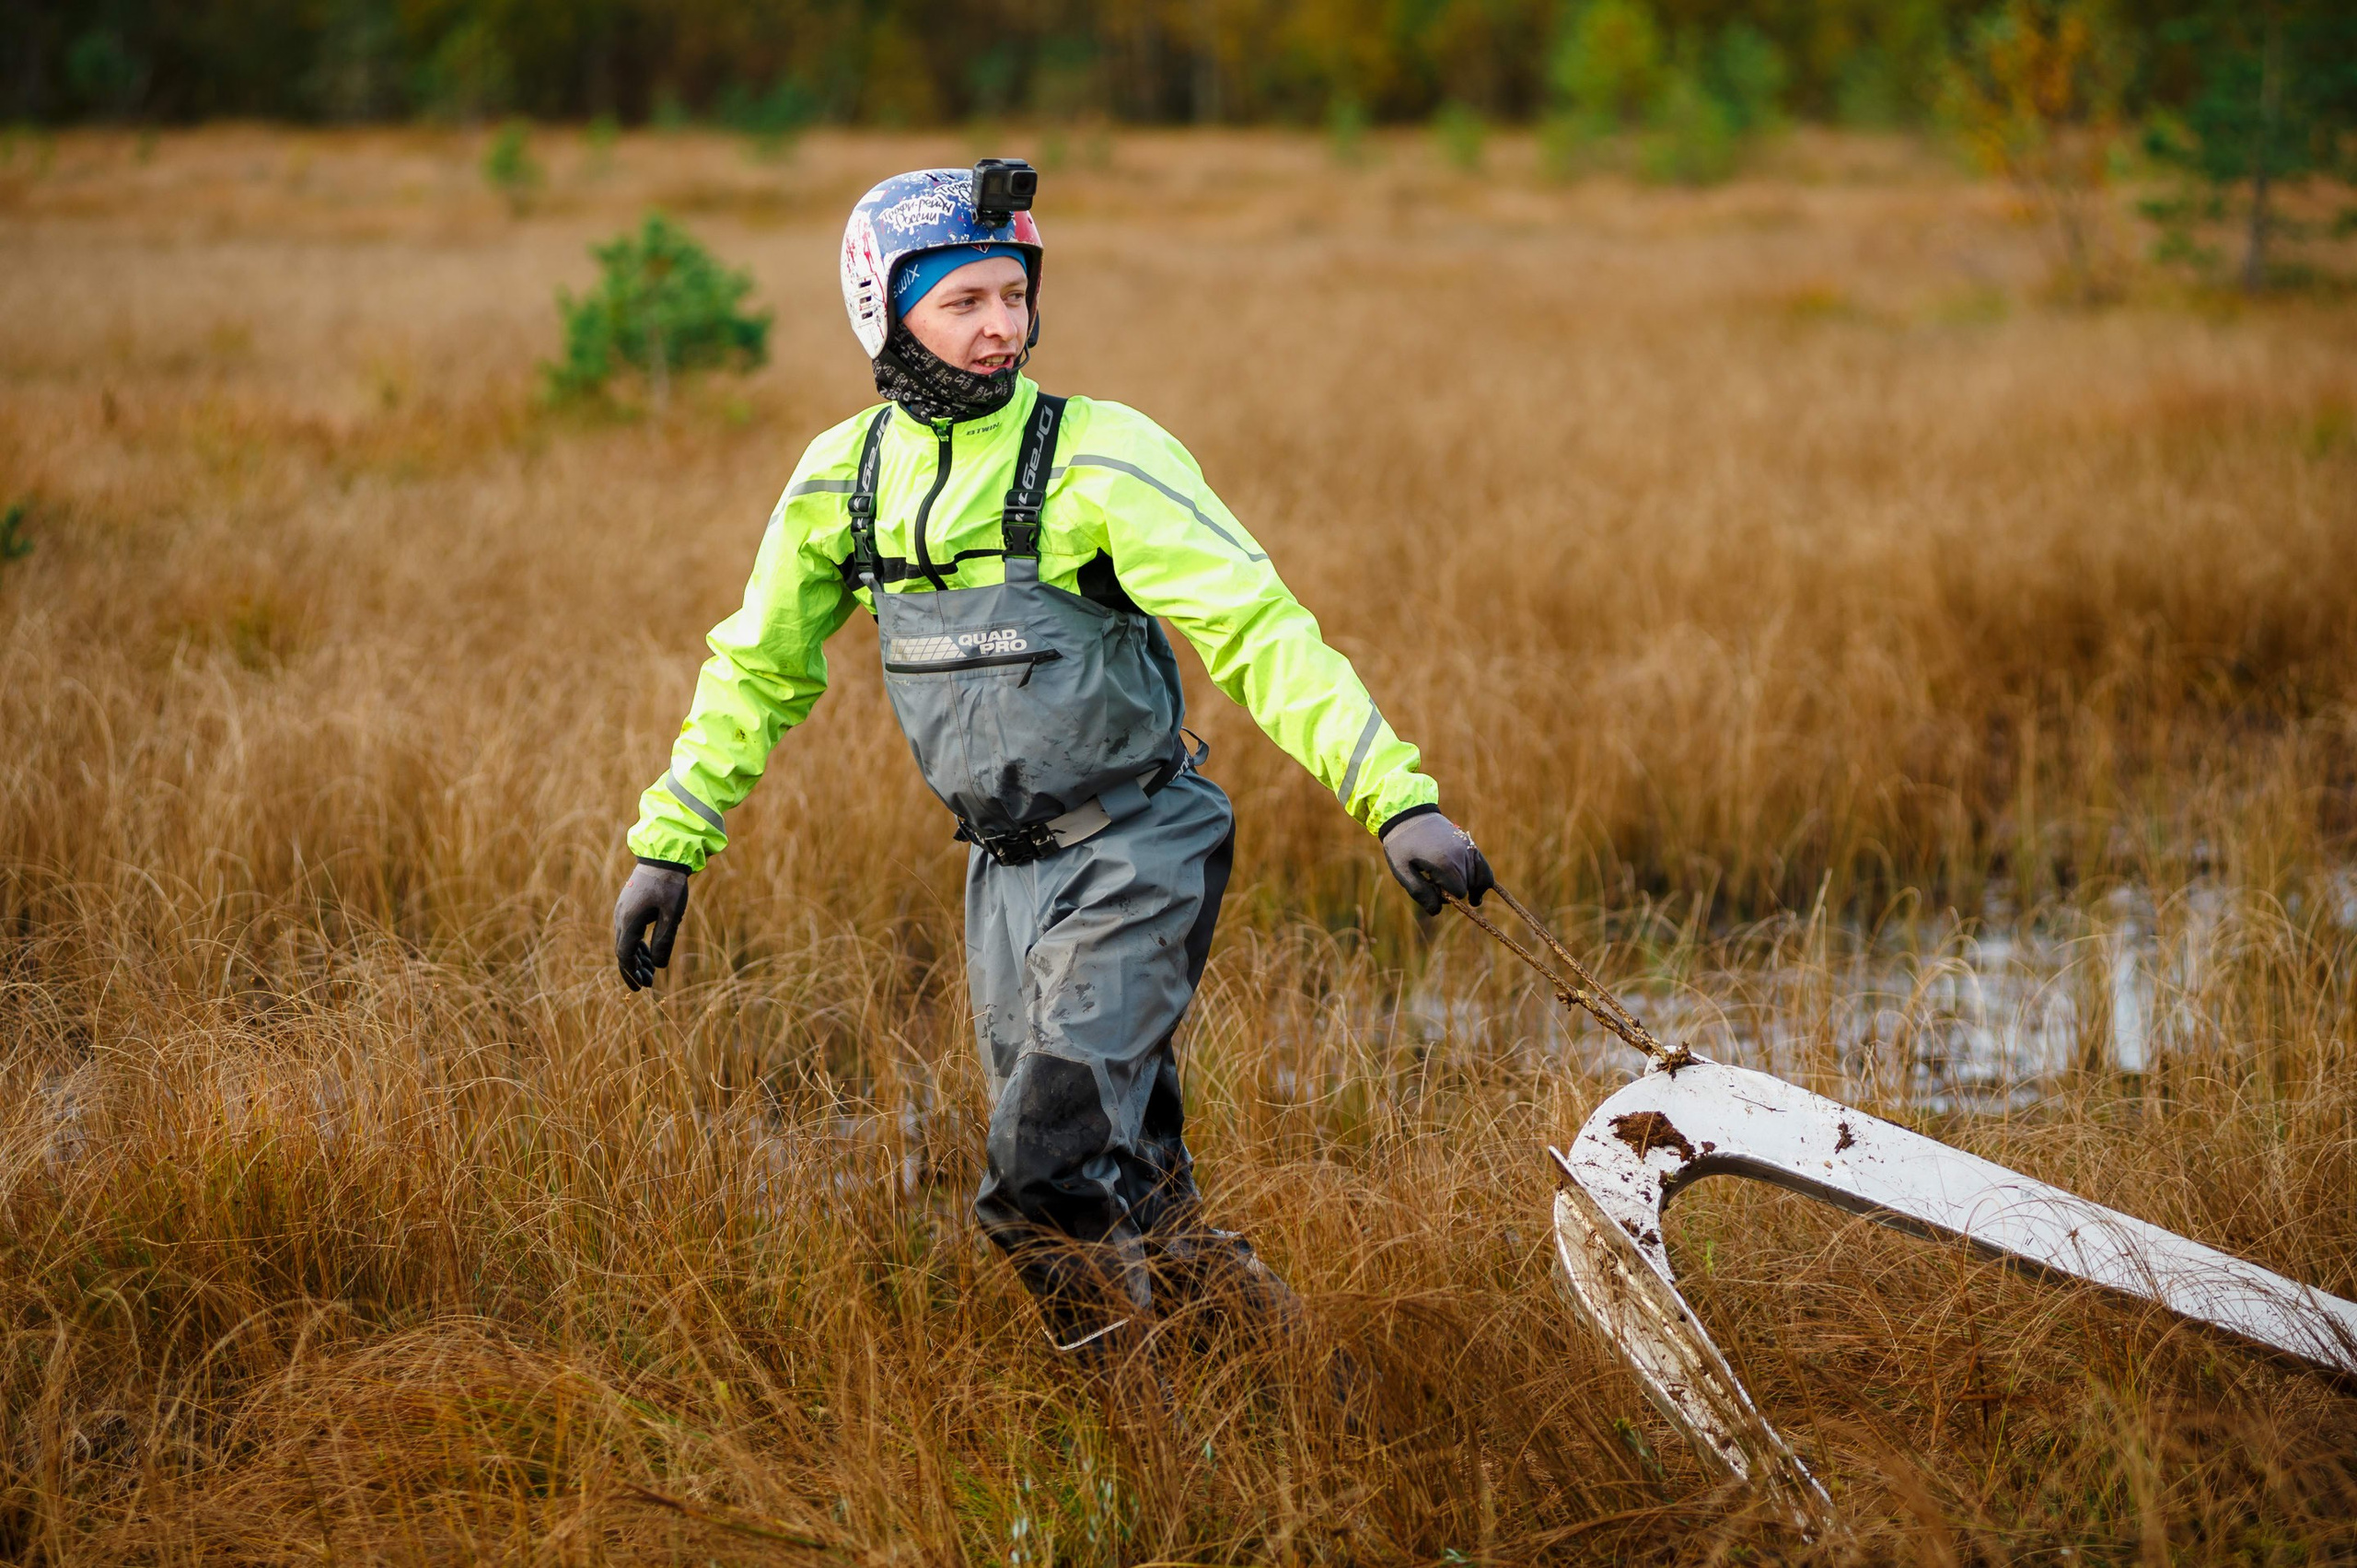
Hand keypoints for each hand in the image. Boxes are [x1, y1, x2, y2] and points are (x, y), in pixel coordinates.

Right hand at [613, 859, 690, 990]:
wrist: (663, 855)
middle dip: (634, 969)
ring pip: (626, 941)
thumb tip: (658, 965)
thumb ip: (664, 940)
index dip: (632, 973)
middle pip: (622, 951)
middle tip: (649, 984)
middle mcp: (621, 917)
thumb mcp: (671, 914)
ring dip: (638, 958)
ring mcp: (623, 910)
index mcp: (629, 921)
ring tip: (652, 971)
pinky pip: (629, 930)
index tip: (641, 987)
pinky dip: (637, 944)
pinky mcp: (629, 905)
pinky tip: (649, 952)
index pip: (625, 955)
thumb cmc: (670, 884)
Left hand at [1379, 808, 1493, 915]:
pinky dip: (1482, 879)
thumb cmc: (1402, 845)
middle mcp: (1461, 855)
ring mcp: (1468, 848)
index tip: (1430, 885)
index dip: (1444, 895)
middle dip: (1453, 889)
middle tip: (1433, 879)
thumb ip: (1419, 892)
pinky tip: (1477, 891)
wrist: (1408, 815)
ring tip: (1451, 884)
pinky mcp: (1470, 844)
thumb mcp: (1402, 870)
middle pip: (1467, 887)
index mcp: (1445, 863)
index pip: (1457, 894)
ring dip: (1465, 884)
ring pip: (1478, 880)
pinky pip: (1484, 868)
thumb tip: (1437, 911)